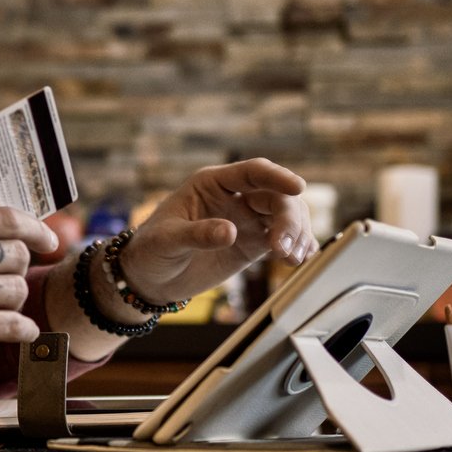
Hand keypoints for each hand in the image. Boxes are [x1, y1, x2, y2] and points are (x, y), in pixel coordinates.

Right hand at [0, 206, 56, 440]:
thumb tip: (18, 229)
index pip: (4, 218)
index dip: (36, 228)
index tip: (50, 240)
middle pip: (16, 255)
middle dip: (16, 272)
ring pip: (17, 289)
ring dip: (12, 304)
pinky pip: (14, 324)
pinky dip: (24, 331)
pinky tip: (22, 333)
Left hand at [112, 158, 312, 309]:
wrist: (150, 279)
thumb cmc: (151, 250)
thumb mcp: (167, 240)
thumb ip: (197, 234)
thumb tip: (230, 232)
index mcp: (212, 184)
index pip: (252, 172)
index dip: (277, 176)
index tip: (297, 187)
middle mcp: (235, 197)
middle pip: (276, 197)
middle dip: (289, 219)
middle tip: (283, 248)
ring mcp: (247, 220)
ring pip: (286, 217)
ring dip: (297, 235)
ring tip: (292, 260)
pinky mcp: (253, 244)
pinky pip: (283, 240)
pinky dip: (297, 247)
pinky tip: (300, 260)